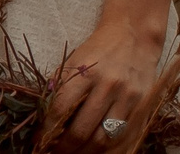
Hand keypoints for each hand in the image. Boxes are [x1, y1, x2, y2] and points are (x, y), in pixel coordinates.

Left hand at [44, 18, 161, 148]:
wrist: (132, 38)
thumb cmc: (96, 51)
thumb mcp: (72, 61)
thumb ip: (59, 86)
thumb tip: (44, 116)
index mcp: (84, 73)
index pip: (61, 109)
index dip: (48, 130)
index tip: (39, 140)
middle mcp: (108, 87)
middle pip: (83, 129)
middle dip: (65, 147)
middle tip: (54, 152)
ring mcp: (127, 99)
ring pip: (105, 138)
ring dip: (86, 152)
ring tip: (73, 153)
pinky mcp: (141, 107)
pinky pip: (124, 137)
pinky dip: (108, 149)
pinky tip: (95, 151)